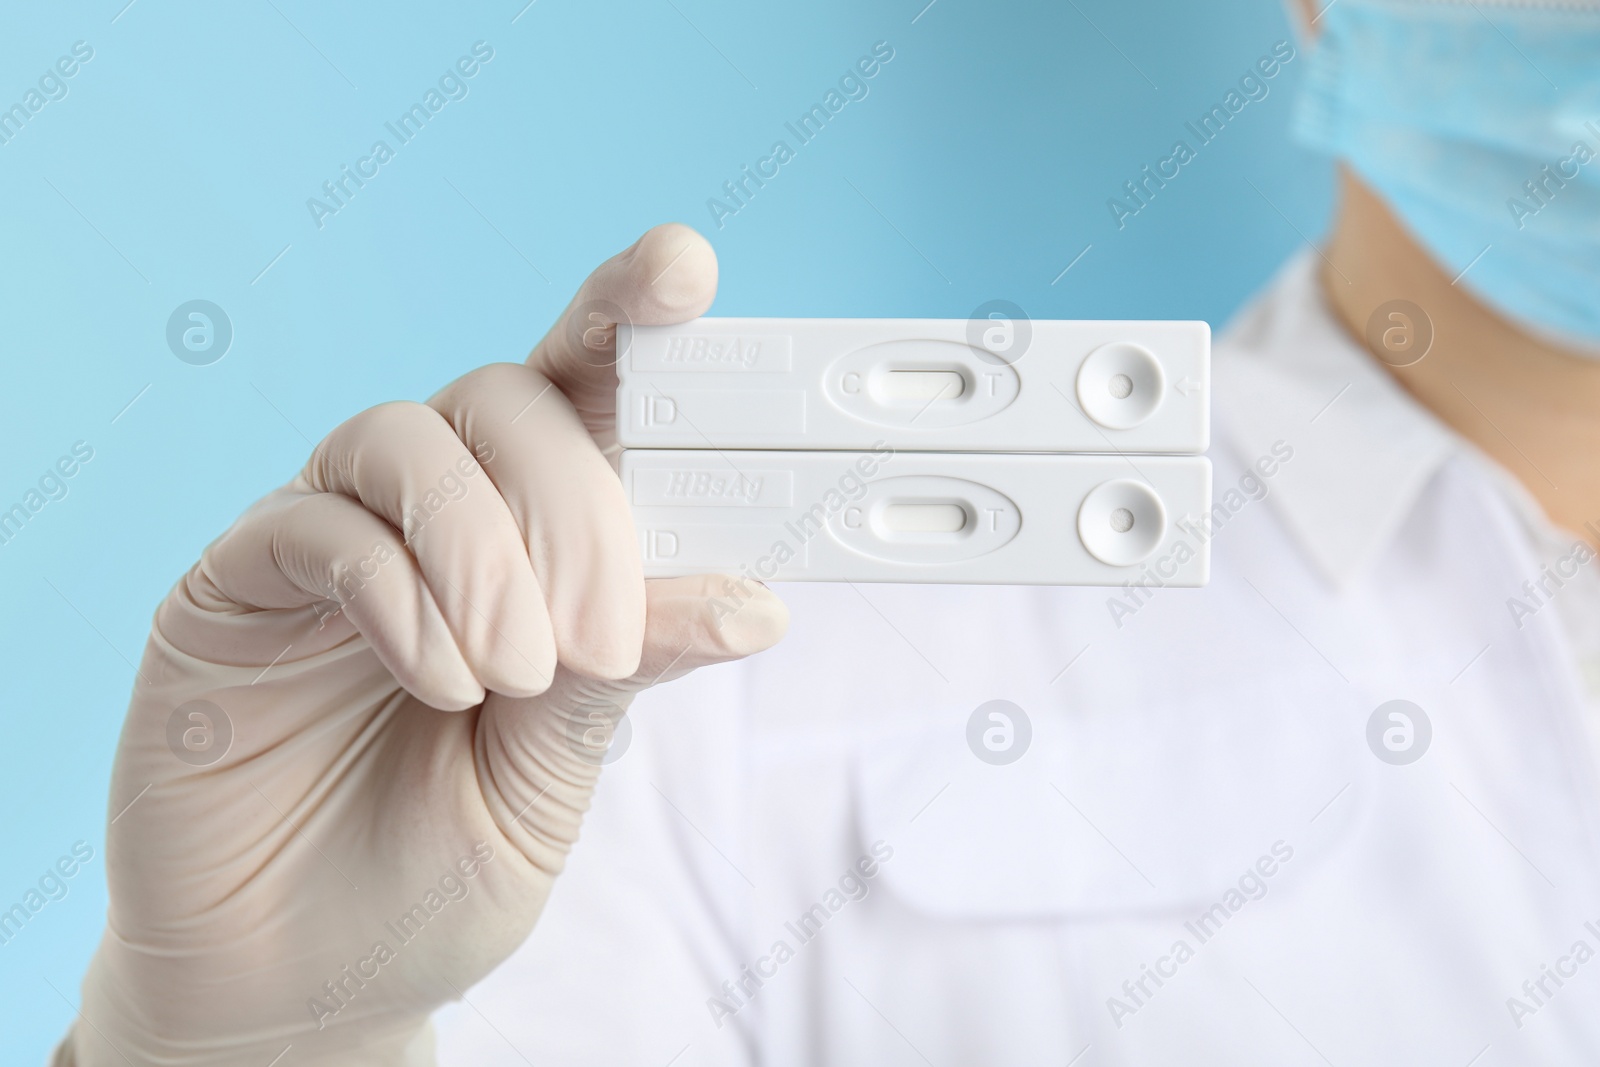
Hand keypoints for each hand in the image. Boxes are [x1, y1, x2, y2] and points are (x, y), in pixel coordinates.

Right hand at [60, 225, 787, 1065]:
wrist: (303, 980)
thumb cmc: (437, 866)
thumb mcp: (559, 767)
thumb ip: (630, 665)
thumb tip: (752, 599)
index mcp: (530, 541)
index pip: (584, 391)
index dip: (632, 313)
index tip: (686, 269)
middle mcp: (433, 514)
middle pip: (508, 397)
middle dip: (574, 506)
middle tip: (593, 639)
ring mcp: (331, 538)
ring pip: (409, 438)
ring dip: (485, 548)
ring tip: (513, 675)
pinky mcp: (237, 584)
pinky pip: (317, 526)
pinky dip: (396, 589)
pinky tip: (437, 676)